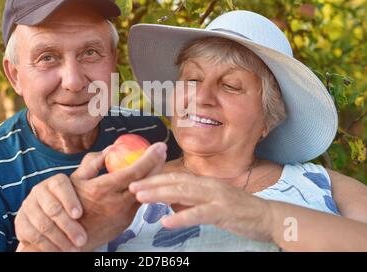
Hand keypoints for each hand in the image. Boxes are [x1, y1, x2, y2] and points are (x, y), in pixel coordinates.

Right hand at [15, 173, 86, 251]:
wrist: (50, 218)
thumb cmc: (71, 200)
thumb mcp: (81, 186)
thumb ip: (92, 170)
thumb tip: (108, 151)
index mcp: (54, 181)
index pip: (59, 185)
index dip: (69, 199)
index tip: (79, 214)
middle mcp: (38, 191)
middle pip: (52, 208)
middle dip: (68, 226)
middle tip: (82, 240)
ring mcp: (28, 207)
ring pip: (42, 224)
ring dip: (59, 239)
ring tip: (74, 249)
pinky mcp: (20, 223)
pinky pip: (32, 235)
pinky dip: (47, 246)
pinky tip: (60, 252)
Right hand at [70, 142, 166, 250]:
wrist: (68, 240)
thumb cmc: (68, 206)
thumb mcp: (75, 181)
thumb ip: (93, 163)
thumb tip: (110, 148)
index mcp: (103, 190)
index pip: (134, 172)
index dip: (149, 157)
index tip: (158, 146)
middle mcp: (116, 203)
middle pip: (146, 182)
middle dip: (157, 164)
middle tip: (162, 151)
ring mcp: (123, 215)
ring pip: (147, 192)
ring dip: (154, 176)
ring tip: (159, 162)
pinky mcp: (126, 222)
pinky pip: (140, 201)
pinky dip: (147, 188)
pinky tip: (148, 179)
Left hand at [129, 172, 273, 242]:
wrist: (268, 217)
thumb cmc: (239, 210)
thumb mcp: (212, 202)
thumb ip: (192, 200)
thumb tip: (171, 202)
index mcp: (205, 182)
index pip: (176, 177)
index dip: (155, 178)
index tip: (137, 179)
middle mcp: (208, 185)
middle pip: (175, 182)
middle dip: (152, 183)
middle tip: (131, 186)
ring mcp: (216, 197)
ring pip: (183, 193)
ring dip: (160, 194)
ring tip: (141, 198)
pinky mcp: (223, 212)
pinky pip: (199, 214)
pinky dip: (181, 217)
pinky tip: (166, 221)